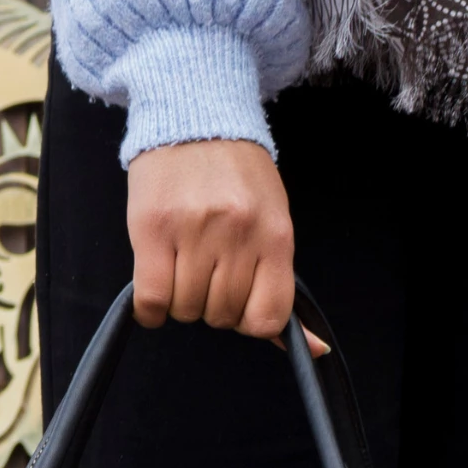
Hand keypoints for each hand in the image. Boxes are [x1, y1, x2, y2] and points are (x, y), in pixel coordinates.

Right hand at [125, 139, 325, 351]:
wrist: (195, 116)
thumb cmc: (235, 178)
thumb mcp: (272, 223)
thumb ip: (280, 284)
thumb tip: (316, 351)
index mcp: (275, 235)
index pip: (267, 319)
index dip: (248, 321)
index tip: (238, 303)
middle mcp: (238, 234)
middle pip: (222, 316)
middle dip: (212, 306)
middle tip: (206, 272)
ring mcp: (195, 230)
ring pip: (187, 310)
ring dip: (180, 302)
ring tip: (182, 267)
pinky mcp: (153, 228)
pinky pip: (153, 299)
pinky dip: (152, 309)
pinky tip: (156, 288)